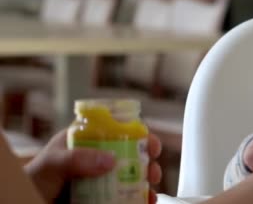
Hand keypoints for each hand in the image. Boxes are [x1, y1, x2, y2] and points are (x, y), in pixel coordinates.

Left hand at [24, 130, 162, 203]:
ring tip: (150, 188)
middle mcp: (98, 157)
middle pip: (132, 151)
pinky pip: (126, 195)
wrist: (28, 202)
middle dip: (148, 158)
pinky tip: (145, 201)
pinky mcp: (103, 197)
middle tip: (152, 167)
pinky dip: (139, 198)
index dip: (137, 131)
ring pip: (133, 174)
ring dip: (147, 179)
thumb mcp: (52, 163)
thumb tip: (110, 159)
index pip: (117, 127)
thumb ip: (77, 158)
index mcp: (87, 139)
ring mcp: (101, 178)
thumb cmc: (33, 180)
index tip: (148, 141)